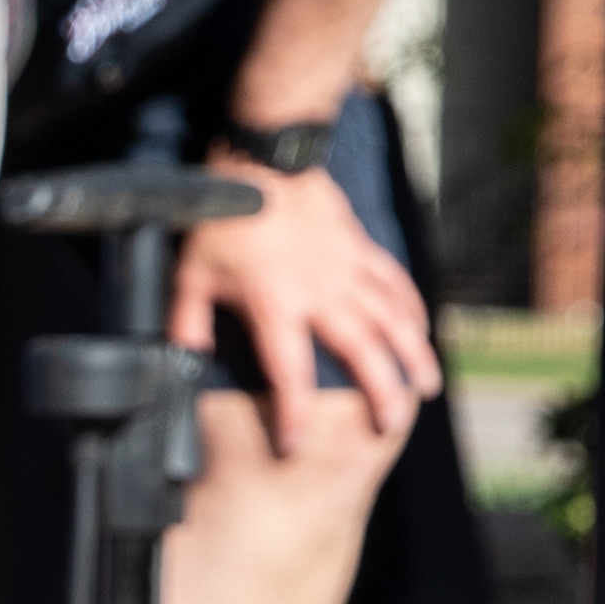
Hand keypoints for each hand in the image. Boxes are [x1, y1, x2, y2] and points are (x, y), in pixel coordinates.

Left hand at [171, 149, 438, 449]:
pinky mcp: (360, 249)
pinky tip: (420, 331)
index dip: (294, 412)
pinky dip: (410, 308)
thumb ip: (186, 323)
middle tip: (389, 427)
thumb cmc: (224, 218)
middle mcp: (320, 291)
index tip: (297, 445)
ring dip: (410, 355)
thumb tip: (181, 362)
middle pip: (360, 350)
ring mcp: (346, 269)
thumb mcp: (190, 273)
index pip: (288, 370)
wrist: (265, 158)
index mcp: (275, 303)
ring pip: (390, 319)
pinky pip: (393, 283)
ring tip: (423, 389)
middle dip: (378, 392)